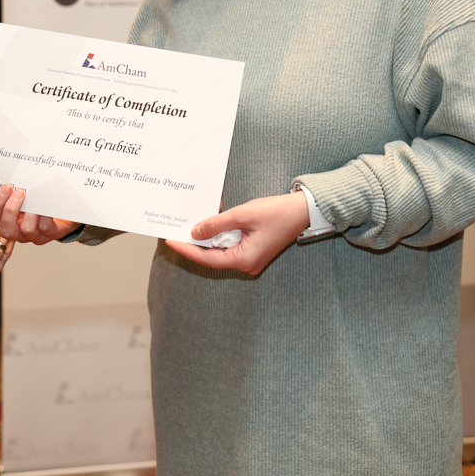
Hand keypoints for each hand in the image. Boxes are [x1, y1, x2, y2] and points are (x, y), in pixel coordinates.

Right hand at [0, 184, 78, 244]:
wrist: (64, 210)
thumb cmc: (41, 201)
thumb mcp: (26, 195)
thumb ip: (16, 189)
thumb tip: (11, 172)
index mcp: (8, 220)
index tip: (6, 187)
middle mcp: (19, 231)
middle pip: (5, 229)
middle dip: (10, 210)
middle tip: (19, 192)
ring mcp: (35, 235)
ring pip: (26, 230)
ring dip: (29, 213)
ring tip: (34, 198)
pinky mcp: (51, 234)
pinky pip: (45, 227)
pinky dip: (45, 214)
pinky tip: (47, 203)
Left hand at [163, 192, 310, 275]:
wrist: (304, 211)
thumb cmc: (278, 212)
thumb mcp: (242, 215)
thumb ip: (216, 224)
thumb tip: (196, 232)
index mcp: (245, 260)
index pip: (207, 258)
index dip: (187, 249)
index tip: (170, 241)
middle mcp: (247, 264)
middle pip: (213, 256)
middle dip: (196, 242)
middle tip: (178, 229)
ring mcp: (251, 259)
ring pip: (222, 250)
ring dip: (210, 236)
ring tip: (195, 221)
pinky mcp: (254, 251)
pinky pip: (231, 245)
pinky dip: (221, 234)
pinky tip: (215, 220)